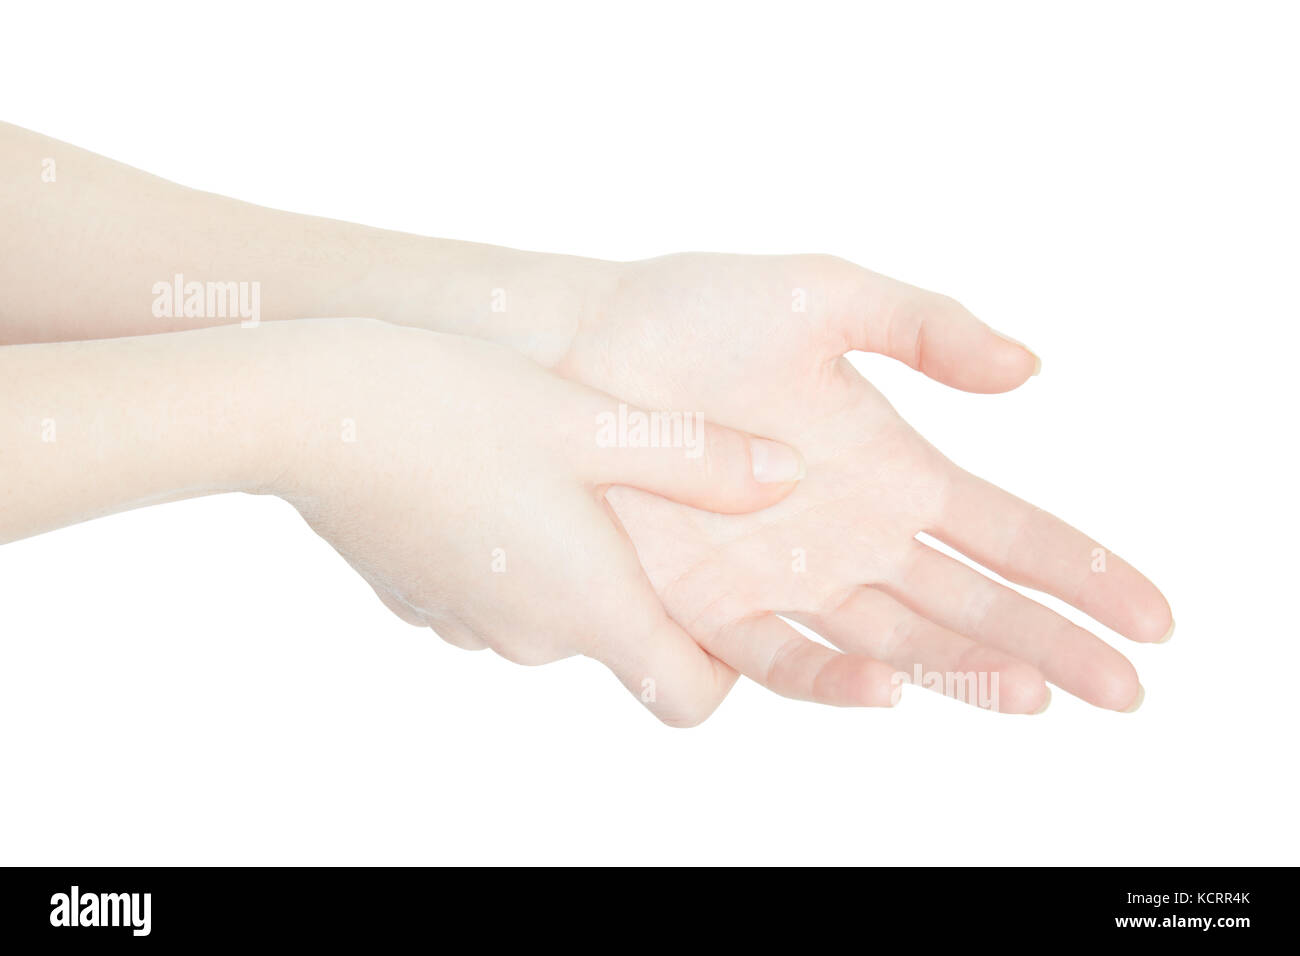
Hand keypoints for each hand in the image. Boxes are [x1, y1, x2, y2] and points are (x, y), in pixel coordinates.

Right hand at [265, 317, 804, 724]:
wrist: (307, 412)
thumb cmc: (457, 408)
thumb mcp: (599, 422)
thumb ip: (702, 460)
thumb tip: (786, 478)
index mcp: (590, 608)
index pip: (690, 699)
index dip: (724, 663)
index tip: (725, 597)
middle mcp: (533, 638)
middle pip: (624, 641)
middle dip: (645, 580)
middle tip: (648, 489)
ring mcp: (470, 625)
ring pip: (559, 609)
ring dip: (578, 558)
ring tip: (570, 468)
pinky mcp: (423, 599)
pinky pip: (501, 591)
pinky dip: (517, 552)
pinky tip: (499, 472)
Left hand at [553, 254, 1171, 712]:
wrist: (574, 347)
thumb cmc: (690, 313)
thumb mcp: (822, 296)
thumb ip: (923, 326)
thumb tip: (1032, 367)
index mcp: (891, 471)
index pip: (1007, 532)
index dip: (1082, 572)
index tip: (1153, 616)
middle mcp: (850, 540)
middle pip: (970, 606)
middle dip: (1052, 643)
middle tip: (1129, 687)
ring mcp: (783, 580)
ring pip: (896, 645)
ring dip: (968, 672)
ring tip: (1038, 694)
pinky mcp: (706, 606)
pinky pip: (781, 658)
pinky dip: (835, 678)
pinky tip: (890, 684)